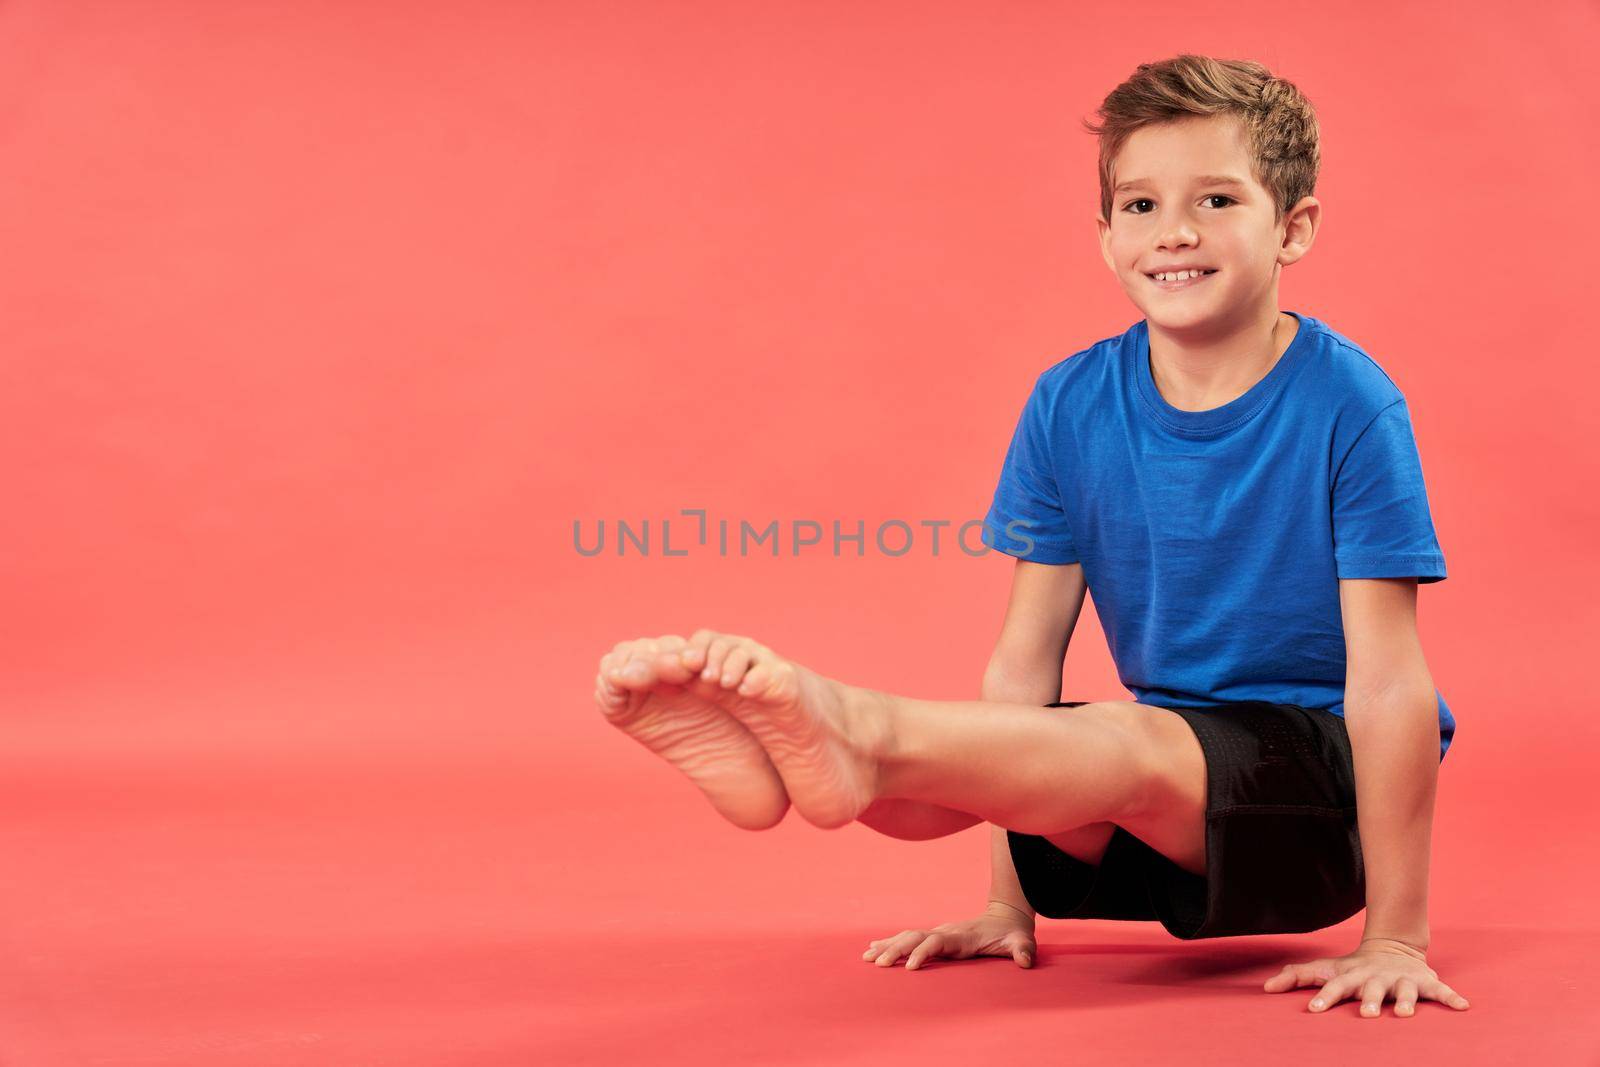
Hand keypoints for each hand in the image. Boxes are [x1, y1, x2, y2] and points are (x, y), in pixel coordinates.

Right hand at [861, 905, 1036, 969]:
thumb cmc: (1013, 933)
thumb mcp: (1022, 941)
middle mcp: (946, 932)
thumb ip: (1023, 950)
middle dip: (895, 950)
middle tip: (876, 963)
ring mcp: (940, 933)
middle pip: (915, 937)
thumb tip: (1025, 961)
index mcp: (962, 936)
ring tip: (867, 957)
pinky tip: (875, 949)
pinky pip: (910, 939)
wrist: (1006, 917)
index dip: (922, 953)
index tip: (909, 967)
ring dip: (888, 946)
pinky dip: (891, 943)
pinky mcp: (936, 937)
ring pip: (908, 936)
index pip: (936, 942)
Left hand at [1263, 938, 1470, 1016]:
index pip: (1334, 987)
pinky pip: (1441, 991)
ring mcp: (1401, 980)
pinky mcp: (1425, 983)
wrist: (1392, 947)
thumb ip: (1297, 977)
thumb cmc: (1353, 968)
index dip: (1324, 997)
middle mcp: (1376, 979)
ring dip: (1406, 1002)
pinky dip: (1452, 998)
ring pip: (1405, 992)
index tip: (1313, 1010)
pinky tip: (1463, 1007)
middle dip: (1369, 1001)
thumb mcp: (1327, 970)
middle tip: (1366, 1015)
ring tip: (1405, 1015)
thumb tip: (1264, 986)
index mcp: (1352, 977)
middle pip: (1371, 990)